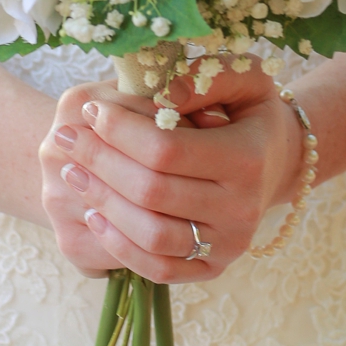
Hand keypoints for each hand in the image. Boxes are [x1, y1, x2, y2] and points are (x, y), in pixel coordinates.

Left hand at [38, 61, 303, 282]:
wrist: (279, 162)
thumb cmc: (251, 112)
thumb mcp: (244, 78)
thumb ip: (206, 77)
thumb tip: (163, 93)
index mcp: (247, 159)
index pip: (167, 150)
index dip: (121, 131)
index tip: (91, 109)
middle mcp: (241, 209)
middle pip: (152, 192)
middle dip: (100, 162)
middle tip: (66, 137)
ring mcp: (227, 245)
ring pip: (150, 235)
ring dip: (103, 203)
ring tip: (71, 172)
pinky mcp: (212, 268)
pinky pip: (157, 268)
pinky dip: (119, 245)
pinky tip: (94, 214)